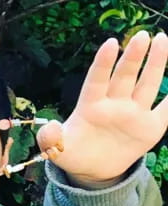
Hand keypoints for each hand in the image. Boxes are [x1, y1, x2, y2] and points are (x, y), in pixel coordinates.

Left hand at [37, 30, 167, 186]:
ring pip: (146, 84)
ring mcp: (133, 113)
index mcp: (90, 106)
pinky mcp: (150, 126)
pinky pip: (166, 109)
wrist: (93, 171)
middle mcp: (114, 104)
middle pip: (124, 76)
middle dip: (133, 57)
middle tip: (142, 35)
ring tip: (162, 39)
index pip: (97, 80)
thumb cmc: (72, 153)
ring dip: (155, 63)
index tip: (110, 43)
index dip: (102, 63)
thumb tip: (49, 128)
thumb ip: (51, 139)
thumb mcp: (57, 149)